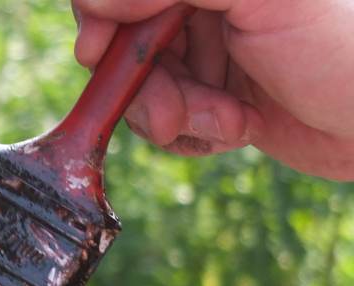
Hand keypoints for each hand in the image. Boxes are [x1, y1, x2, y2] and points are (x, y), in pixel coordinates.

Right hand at [71, 0, 353, 179]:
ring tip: (227, 123)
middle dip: (144, 84)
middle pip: (126, 40)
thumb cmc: (345, 49)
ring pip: (143, 87)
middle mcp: (209, 4)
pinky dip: (192, 134)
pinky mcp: (218, 95)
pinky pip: (169, 120)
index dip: (103, 18)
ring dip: (174, 116)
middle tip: (174, 114)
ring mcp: (214, 49)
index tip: (99, 54)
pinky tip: (235, 131)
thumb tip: (94, 1)